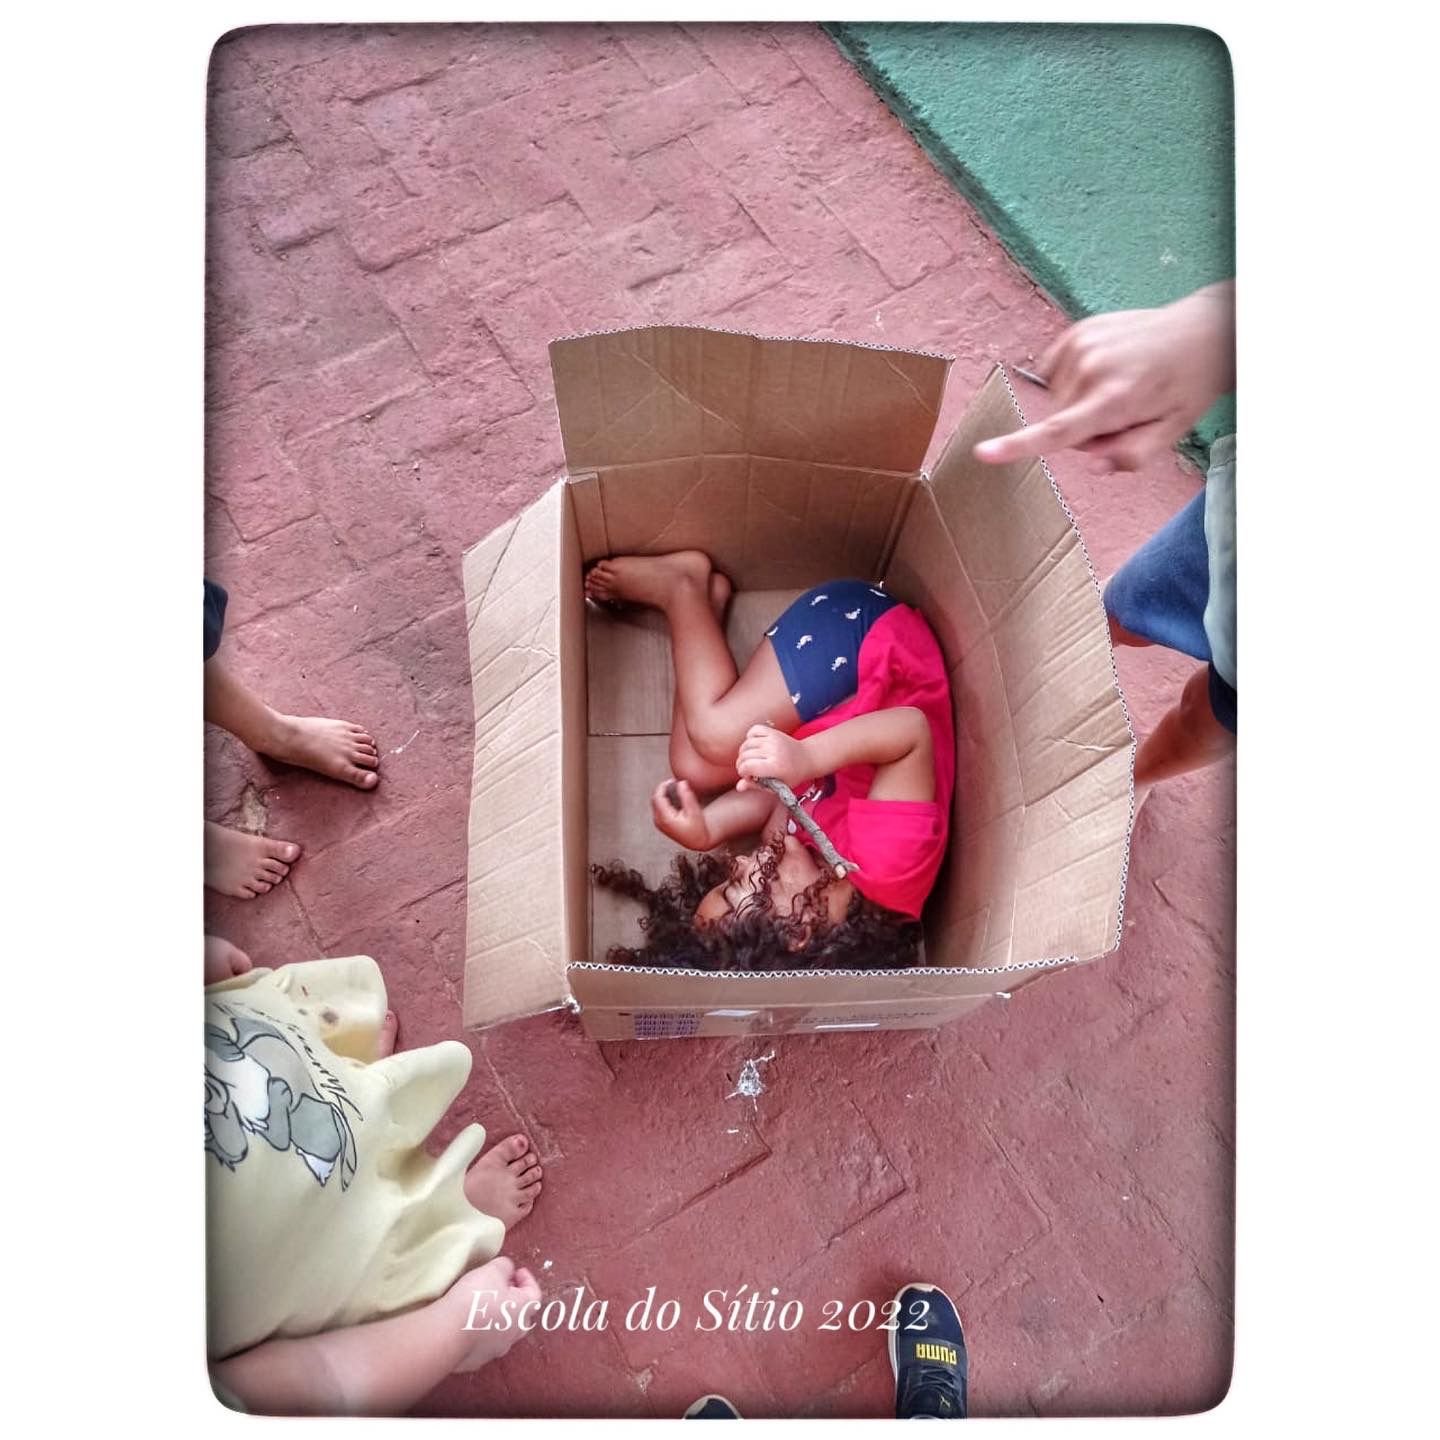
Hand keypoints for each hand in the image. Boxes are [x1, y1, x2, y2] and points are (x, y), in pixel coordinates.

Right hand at [449, 1255, 541, 1371]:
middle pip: (522, 1316)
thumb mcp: (492, 1270)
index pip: (534, 1294)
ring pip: (504, 1333)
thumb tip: (507, 1270)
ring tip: (484, 1307)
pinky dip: (481, 1333)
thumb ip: (504, 1267)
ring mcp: (496, 1350)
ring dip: (498, 1319)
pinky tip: (469, 1325)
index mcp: (523, 1311)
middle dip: (514, 1301)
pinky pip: (484, 1344)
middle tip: (502, 1289)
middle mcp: (514, 1334)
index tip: (517, 1271)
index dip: (527, 1280)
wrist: (448, 1333)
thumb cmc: (475, 1298)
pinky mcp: (477, 1360)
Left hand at [651, 778, 711, 849]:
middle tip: (675, 783)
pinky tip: (675, 799)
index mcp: (665, 818)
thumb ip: (687, 796)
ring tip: (677, 790)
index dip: (664, 785)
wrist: (697, 841)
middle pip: (655, 798)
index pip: (657, 796)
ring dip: (664, 794)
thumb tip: (681, 782)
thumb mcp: (695, 811)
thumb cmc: (697, 828)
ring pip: (656, 802)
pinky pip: (658, 807)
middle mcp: (658, 821)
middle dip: (663, 789)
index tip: (673, 780)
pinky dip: (665, 800)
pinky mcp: (660, 823)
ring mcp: (658, 823)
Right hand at [736, 723, 814, 792]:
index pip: (747, 767)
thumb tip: (739, 787)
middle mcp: (773, 751)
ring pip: (746, 744)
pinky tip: (755, 747)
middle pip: (744, 756)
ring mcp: (773, 739)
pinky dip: (750, 738)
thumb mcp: (776, 786)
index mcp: (775, 766)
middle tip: (748, 770)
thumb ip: (756, 786)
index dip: (742, 772)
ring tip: (751, 759)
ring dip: (744, 753)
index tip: (748, 776)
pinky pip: (753, 731)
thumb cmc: (792, 776)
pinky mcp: (773, 732)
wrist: (807, 758)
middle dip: (741, 764)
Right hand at [974, 280, 1234, 470]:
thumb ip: (1132, 455)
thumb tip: (1094, 464)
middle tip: (1126, 412)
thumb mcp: (1172, 431)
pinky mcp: (1077, 331)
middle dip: (1088, 428)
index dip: (1017, 446)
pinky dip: (1074, 380)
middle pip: (1062, 422)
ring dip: (1081, 402)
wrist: (1201, 330)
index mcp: (1115, 398)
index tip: (982, 452)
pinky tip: (1105, 371)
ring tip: (1119, 386)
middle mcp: (1092, 369)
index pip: (1058, 431)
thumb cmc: (1188, 385)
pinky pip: (1055, 374)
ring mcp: (1082, 345)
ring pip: (1058, 400)